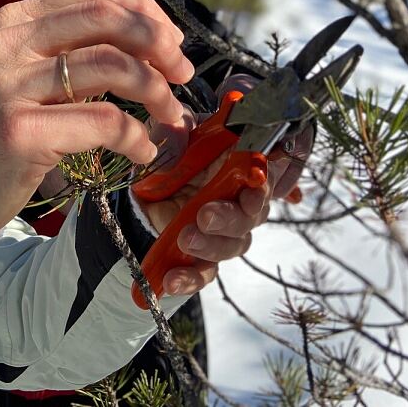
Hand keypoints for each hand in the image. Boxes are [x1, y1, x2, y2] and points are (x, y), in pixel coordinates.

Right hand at [0, 0, 193, 231]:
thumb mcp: (23, 70)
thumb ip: (71, 47)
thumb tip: (151, 37)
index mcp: (16, 20)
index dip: (144, 10)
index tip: (171, 40)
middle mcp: (12, 44)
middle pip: (107, 19)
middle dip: (159, 42)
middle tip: (182, 72)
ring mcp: (13, 87)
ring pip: (112, 67)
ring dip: (157, 92)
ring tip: (171, 115)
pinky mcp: (21, 131)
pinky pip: (102, 122)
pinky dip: (136, 136)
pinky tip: (143, 150)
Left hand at [136, 83, 314, 296]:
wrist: (140, 188)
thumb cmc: (168, 152)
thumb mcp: (169, 131)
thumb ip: (176, 127)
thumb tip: (182, 129)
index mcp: (239, 165)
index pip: (266, 174)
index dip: (268, 180)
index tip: (256, 180)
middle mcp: (237, 198)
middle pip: (253, 214)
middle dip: (233, 216)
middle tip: (205, 214)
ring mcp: (220, 229)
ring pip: (234, 244)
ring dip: (212, 244)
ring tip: (186, 237)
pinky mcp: (200, 254)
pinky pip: (205, 273)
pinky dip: (191, 278)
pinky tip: (171, 280)